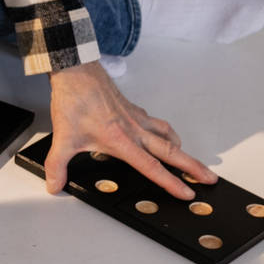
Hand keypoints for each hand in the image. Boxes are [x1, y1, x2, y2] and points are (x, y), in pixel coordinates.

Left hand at [46, 63, 216, 199]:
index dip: (171, 183)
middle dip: (192, 167)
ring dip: (181, 149)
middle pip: (171, 153)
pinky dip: (165, 131)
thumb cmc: (74, 100)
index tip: (187, 193)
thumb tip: (55, 186)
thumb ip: (57, 166)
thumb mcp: (62, 139)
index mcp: (122, 141)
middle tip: (208, 178)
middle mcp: (135, 129)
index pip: (152, 168)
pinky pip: (156, 123)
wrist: (77, 70)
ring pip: (168, 135)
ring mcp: (136, 118)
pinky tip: (163, 135)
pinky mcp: (133, 108)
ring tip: (189, 159)